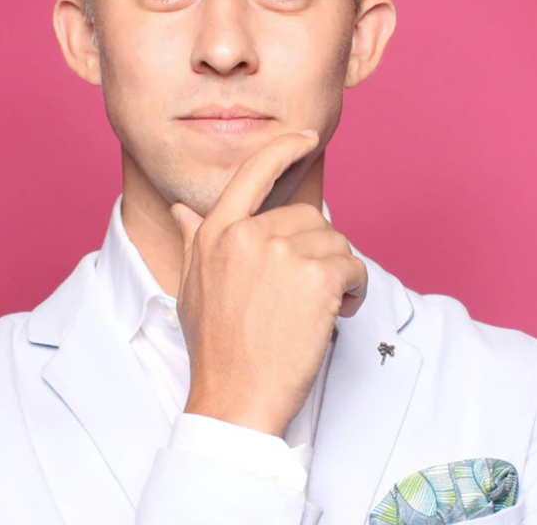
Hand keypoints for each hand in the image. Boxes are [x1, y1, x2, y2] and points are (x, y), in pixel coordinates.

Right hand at [171, 131, 367, 437]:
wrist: (235, 398)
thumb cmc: (216, 346)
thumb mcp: (190, 287)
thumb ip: (193, 240)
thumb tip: (181, 209)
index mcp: (218, 232)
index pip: (254, 171)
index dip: (283, 147)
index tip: (305, 138)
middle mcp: (249, 234)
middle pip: (308, 217)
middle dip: (316, 251)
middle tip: (308, 291)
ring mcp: (282, 254)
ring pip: (335, 244)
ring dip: (337, 274)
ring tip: (318, 308)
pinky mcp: (317, 278)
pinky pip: (354, 267)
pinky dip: (355, 290)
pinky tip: (336, 313)